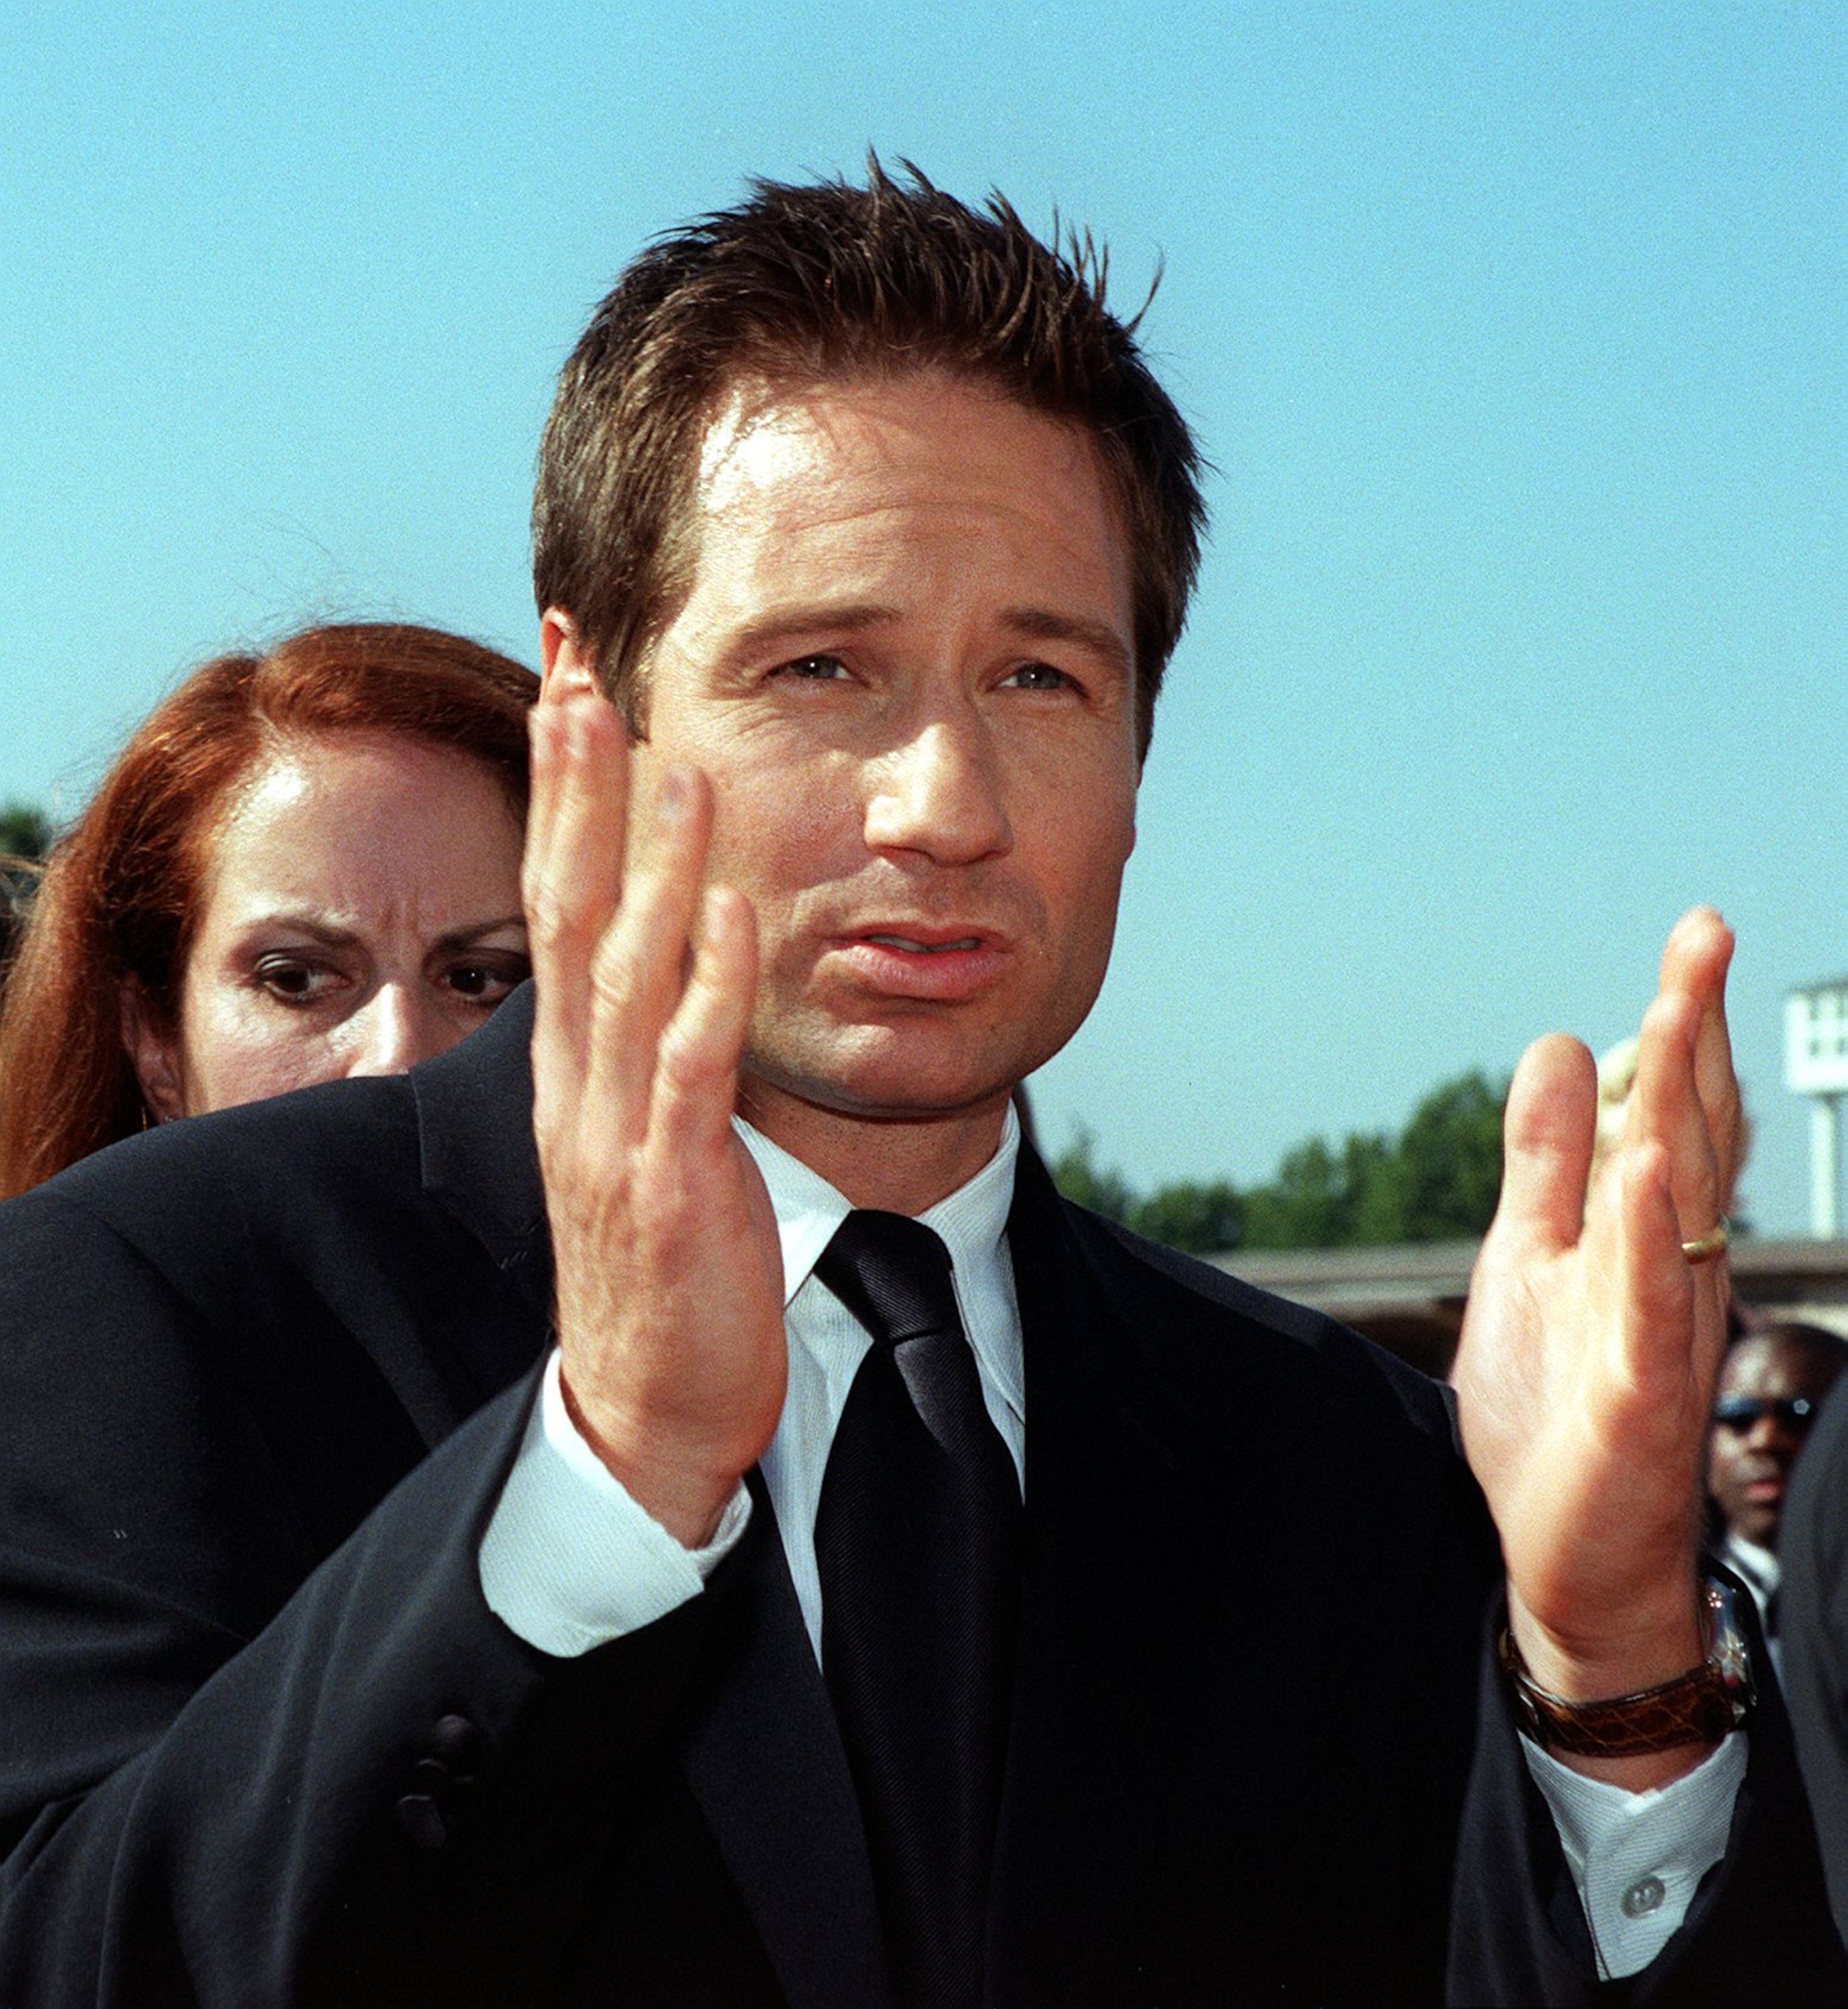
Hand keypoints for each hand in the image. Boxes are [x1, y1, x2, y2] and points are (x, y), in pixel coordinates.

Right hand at [524, 689, 786, 1546]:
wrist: (646, 1410)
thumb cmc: (662, 1266)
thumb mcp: (640, 1135)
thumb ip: (648, 1042)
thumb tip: (680, 949)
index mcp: (570, 1065)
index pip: (555, 900)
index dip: (561, 794)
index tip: (570, 689)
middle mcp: (577, 1083)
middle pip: (567, 910)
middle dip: (576, 793)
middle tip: (581, 675)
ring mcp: (617, 1132)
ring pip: (627, 973)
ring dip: (653, 865)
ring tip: (675, 758)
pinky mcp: (675, 1184)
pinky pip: (693, 1070)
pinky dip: (714, 986)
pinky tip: (739, 912)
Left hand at [1452, 909, 1738, 1781]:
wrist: (1569, 1561)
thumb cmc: (1557, 1412)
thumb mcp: (1531, 1259)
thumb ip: (1546, 1162)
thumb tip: (1558, 1046)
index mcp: (1641, 1235)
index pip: (1670, 1112)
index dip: (1681, 1024)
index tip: (1695, 934)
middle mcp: (1667, 1271)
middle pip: (1688, 1134)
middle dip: (1694, 1031)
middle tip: (1705, 928)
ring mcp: (1658, 1331)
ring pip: (1679, 1205)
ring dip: (1679, 1104)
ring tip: (1677, 1008)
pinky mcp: (1638, 1396)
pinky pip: (1651, 1304)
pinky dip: (1648, 1233)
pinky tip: (1647, 1166)